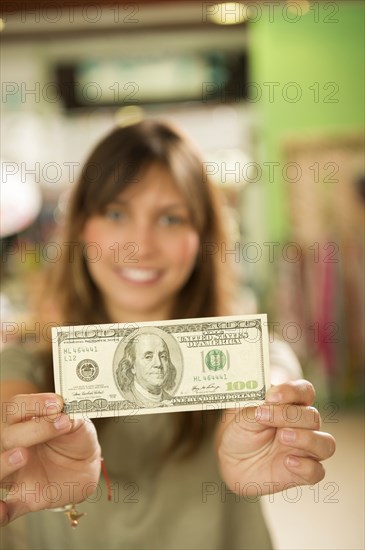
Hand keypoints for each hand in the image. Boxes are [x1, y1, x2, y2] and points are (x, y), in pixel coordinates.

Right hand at [0, 393, 100, 525]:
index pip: (15, 408)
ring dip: (4, 462)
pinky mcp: (24, 499)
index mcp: (23, 423)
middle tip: (60, 424)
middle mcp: (13, 446)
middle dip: (34, 429)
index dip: (33, 403)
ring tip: (22, 455)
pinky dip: (0, 512)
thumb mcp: (78, 423)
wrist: (86, 465)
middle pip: (7, 436)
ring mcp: (16, 474)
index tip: (58, 403)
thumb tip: (63, 412)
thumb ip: (69, 416)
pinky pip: (6, 511)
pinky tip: (2, 510)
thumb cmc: (75, 438)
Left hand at [216, 380, 335, 495]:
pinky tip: (287, 462)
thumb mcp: (242, 417)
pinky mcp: (302, 473)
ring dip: (307, 438)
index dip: (292, 391)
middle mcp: (303, 426)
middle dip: (289, 415)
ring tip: (283, 437)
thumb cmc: (241, 432)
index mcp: (291, 405)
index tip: (271, 396)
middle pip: (313, 416)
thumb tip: (267, 403)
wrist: (232, 460)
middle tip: (263, 417)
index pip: (305, 391)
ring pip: (326, 443)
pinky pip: (318, 472)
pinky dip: (306, 466)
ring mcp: (305, 450)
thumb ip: (257, 408)